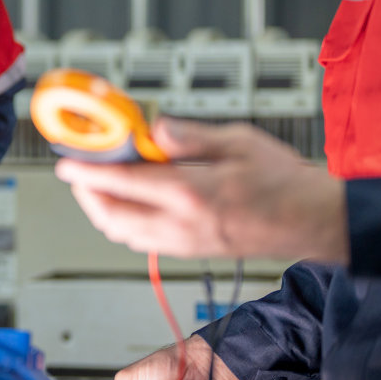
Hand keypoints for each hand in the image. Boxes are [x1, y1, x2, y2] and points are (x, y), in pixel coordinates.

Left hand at [54, 117, 348, 262]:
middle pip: (112, 217)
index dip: (87, 172)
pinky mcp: (192, 250)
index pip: (122, 183)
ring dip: (103, 210)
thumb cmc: (284, 180)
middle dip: (87, 195)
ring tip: (99, 185)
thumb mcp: (239, 141)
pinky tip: (129, 202)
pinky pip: (143, 241)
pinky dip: (124, 222)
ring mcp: (186, 243)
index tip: (66, 163)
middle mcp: (182, 224)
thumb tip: (153, 129)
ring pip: (124, 234)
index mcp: (191, 193)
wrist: (313, 220)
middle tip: (79, 173)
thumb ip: (189, 136)